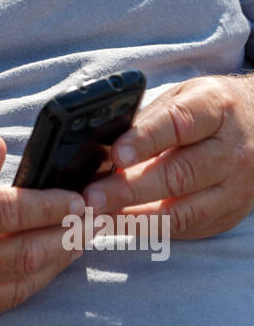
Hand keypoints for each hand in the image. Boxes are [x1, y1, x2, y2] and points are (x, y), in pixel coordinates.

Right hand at [0, 136, 84, 325]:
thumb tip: (1, 149)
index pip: (4, 213)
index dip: (50, 206)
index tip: (80, 196)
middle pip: (24, 254)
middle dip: (70, 235)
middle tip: (98, 216)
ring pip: (22, 283)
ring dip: (60, 260)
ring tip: (83, 237)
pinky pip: (6, 302)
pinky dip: (34, 280)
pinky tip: (50, 261)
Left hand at [83, 72, 253, 239]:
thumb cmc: (210, 111)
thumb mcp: (184, 96)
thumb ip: (149, 119)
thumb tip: (104, 144)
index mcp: (216, 110)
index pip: (179, 125)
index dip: (144, 140)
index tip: (116, 155)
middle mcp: (232, 151)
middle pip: (179, 175)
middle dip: (129, 189)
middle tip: (92, 197)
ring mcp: (233, 188)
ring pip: (181, 211)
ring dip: (134, 217)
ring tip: (97, 217)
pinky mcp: (227, 215)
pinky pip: (184, 228)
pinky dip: (147, 229)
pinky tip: (118, 224)